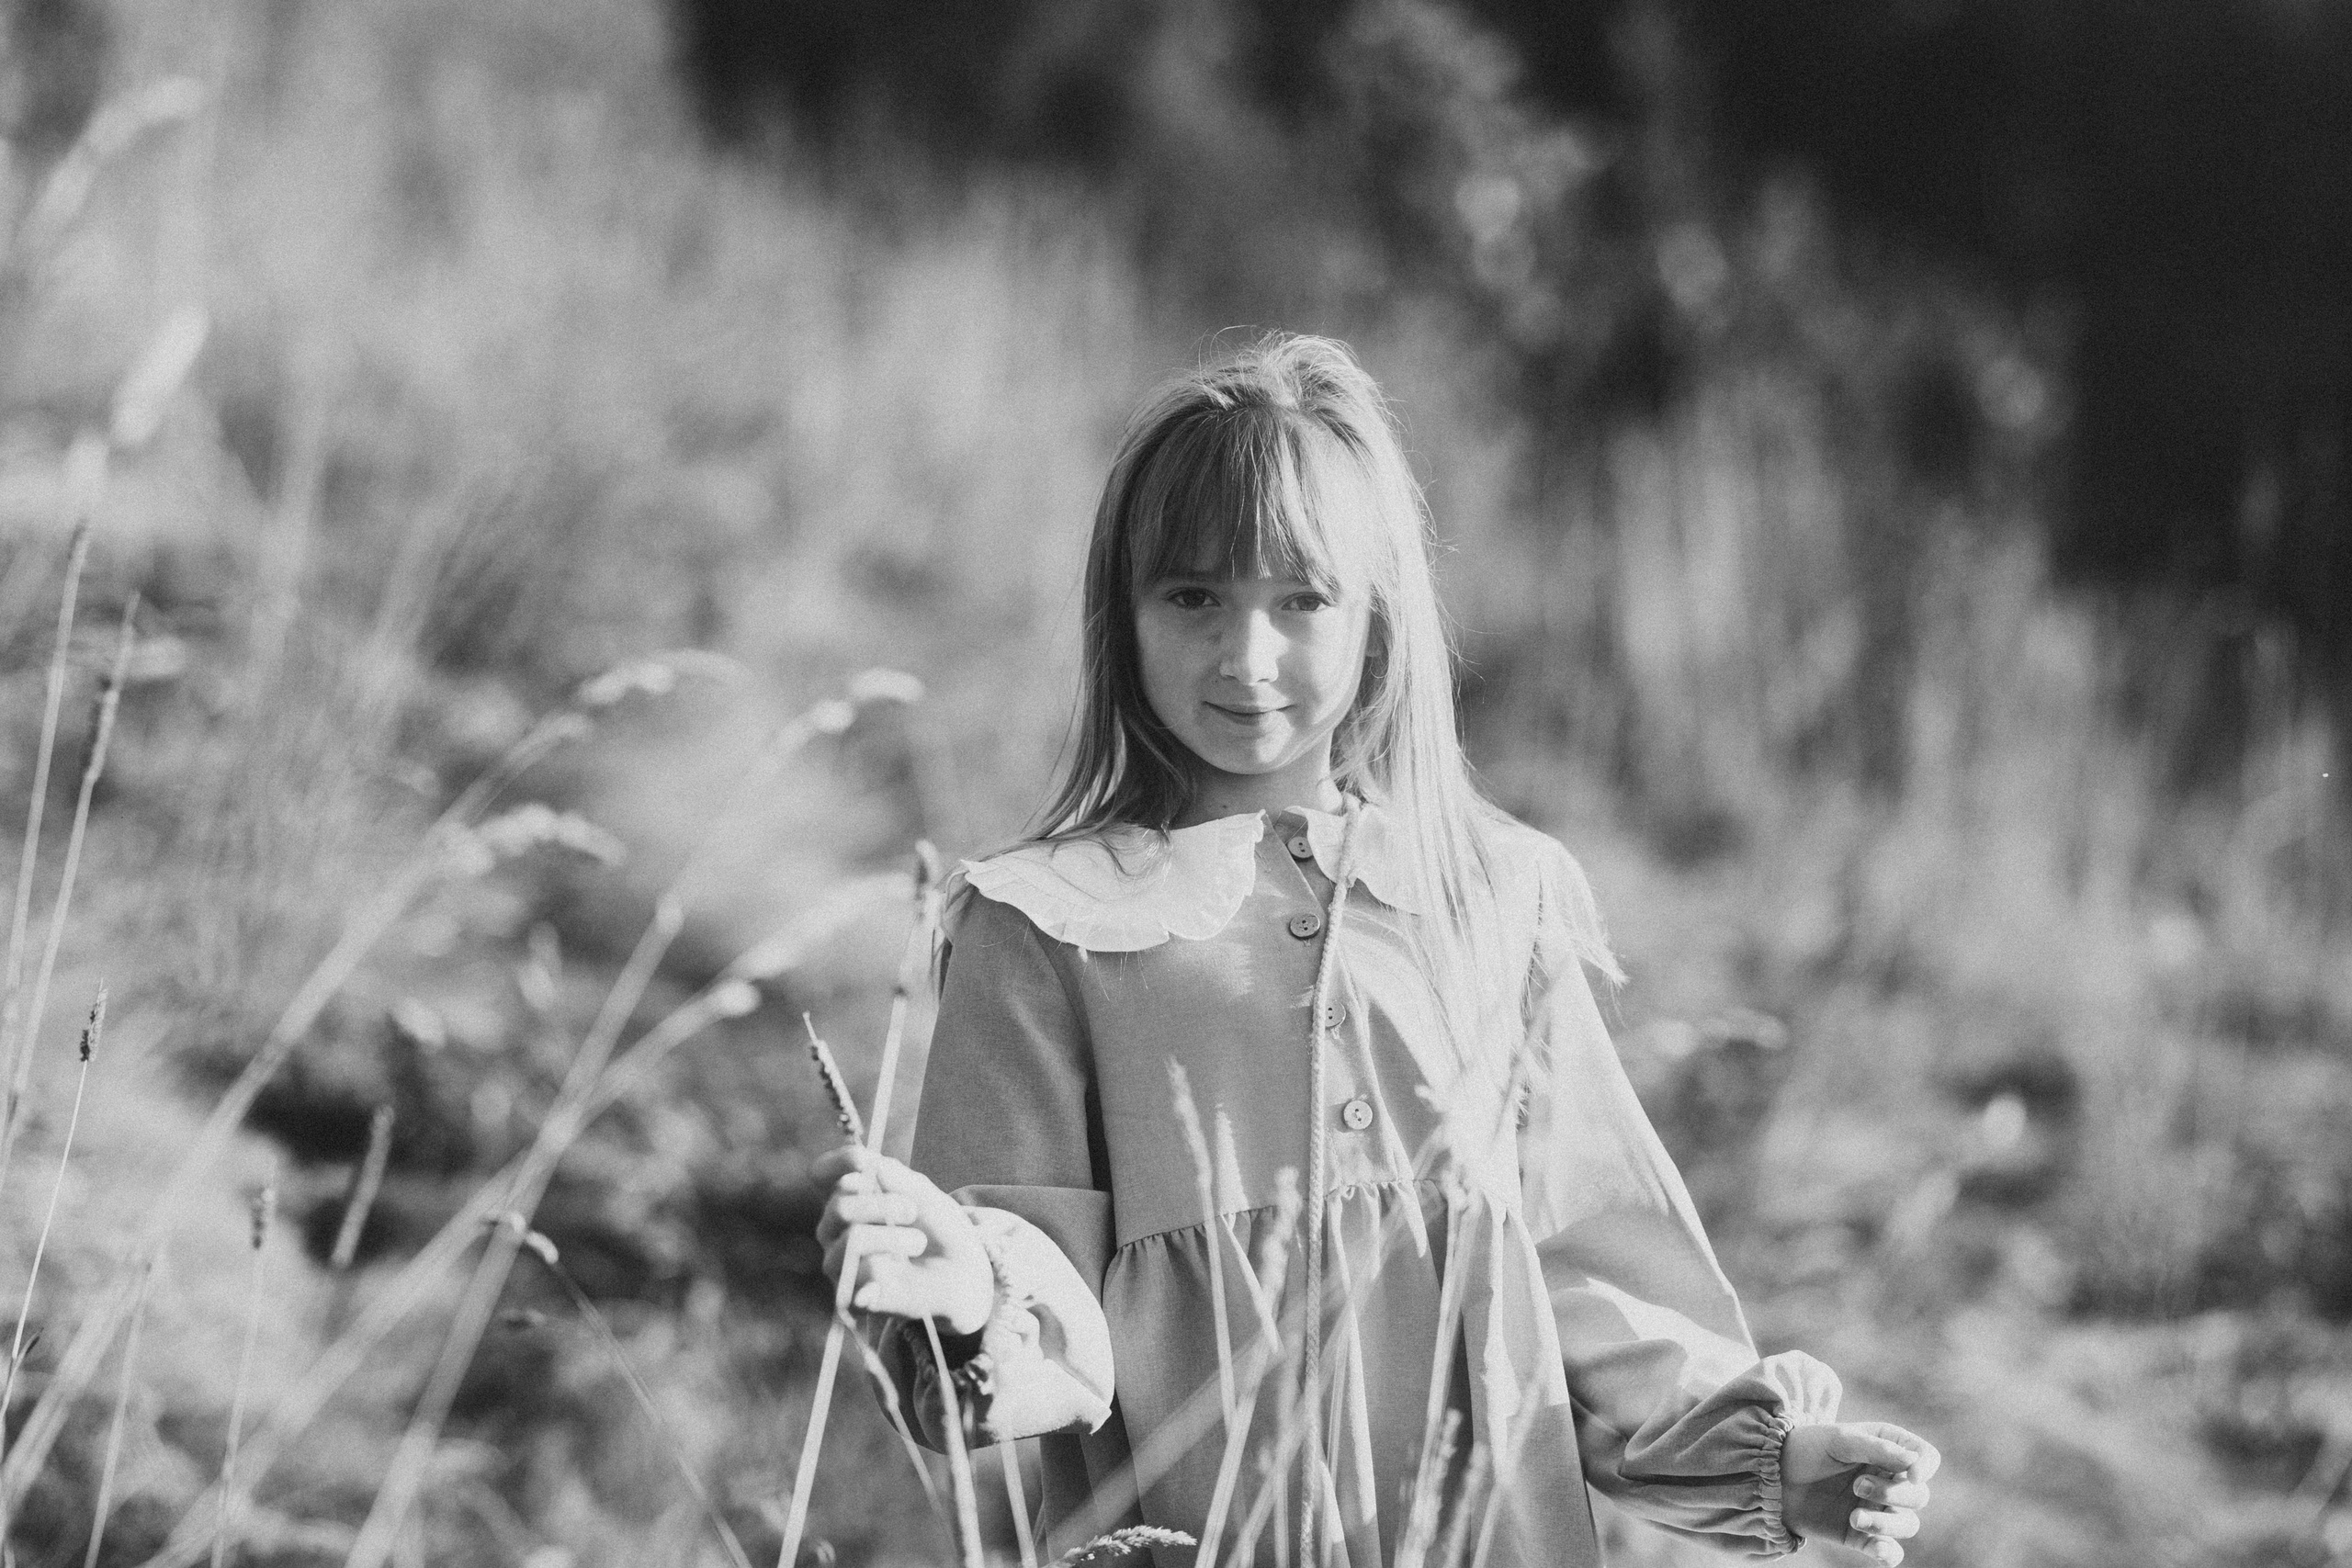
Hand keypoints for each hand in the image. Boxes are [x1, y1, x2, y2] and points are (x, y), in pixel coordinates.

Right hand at [812, 1145, 993, 1334]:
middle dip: (881, 1203)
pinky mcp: (852, 1297)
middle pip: (840, 1204)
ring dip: (893, 1237)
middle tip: (912, 1210)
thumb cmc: (939, 1229)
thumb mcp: (923, 1194)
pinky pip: (861, 1276)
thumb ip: (894, 1176)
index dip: (839, 1162)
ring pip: (853, 1239)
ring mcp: (840, 1263)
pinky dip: (883, 1270)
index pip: (821, 1172)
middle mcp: (835, 1229)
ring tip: (918, 1242)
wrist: (963, 1275)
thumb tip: (864, 1160)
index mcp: (849, 1198)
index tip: (864, 1162)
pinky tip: (896, 1272)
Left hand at [1778, 1421, 1938, 1564]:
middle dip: (1895, 1493)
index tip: (1912, 1474)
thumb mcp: (1838, 1439)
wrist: (1770, 1477)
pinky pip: (1889, 1551)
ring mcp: (1877, 1509)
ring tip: (1855, 1516)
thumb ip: (1876, 1448)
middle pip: (1919, 1496)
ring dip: (1887, 1522)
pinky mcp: (1861, 1536)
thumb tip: (1914, 1463)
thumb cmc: (1805, 1449)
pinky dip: (1889, 1553)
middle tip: (1857, 1486)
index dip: (1925, 1467)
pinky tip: (1877, 1548)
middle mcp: (1888, 1480)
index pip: (1926, 1458)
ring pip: (1907, 1524)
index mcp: (1887, 1449)